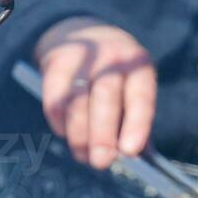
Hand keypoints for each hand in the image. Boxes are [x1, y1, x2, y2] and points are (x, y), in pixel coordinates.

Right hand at [34, 16, 156, 169]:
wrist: (82, 35)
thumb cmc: (114, 79)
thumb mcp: (131, 92)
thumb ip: (134, 124)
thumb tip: (131, 159)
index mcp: (139, 67)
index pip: (141, 96)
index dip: (136, 124)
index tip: (129, 151)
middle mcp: (113, 57)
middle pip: (106, 96)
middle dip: (102, 134)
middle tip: (100, 162)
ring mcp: (84, 56)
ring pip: (78, 99)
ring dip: (79, 134)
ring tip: (82, 155)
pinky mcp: (57, 60)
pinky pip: (56, 96)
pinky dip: (59, 120)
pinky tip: (64, 132)